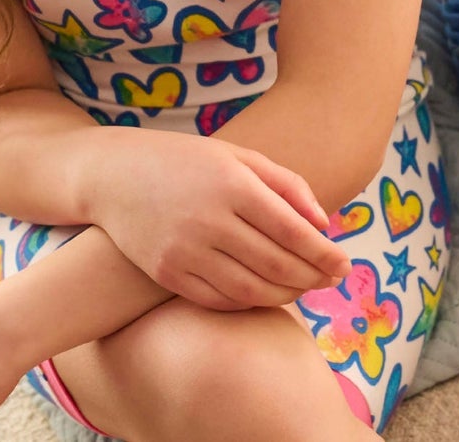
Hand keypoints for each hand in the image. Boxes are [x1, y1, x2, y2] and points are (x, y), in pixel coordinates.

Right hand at [89, 132, 349, 310]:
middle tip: (332, 280)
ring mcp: (186, 250)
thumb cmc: (185, 160)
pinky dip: (249, 303)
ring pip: (251, 290)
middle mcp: (209, 219)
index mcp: (231, 183)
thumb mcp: (237, 155)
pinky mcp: (167, 273)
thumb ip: (284, 184)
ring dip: (286, 295)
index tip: (345, 264)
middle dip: (312, 277)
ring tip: (305, 288)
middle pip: (276, 265)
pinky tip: (266, 294)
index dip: (324, 253)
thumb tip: (322, 224)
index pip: (292, 231)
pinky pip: (219, 300)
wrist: (113, 174)